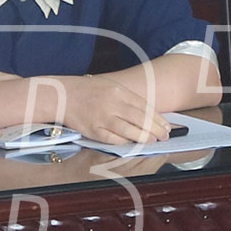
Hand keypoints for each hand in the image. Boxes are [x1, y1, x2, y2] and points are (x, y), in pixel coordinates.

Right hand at [48, 74, 172, 144]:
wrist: (63, 95)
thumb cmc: (89, 91)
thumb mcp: (111, 87)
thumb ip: (129, 99)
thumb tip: (148, 113)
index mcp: (119, 92)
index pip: (145, 107)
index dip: (158, 119)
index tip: (167, 126)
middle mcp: (113, 104)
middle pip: (141, 120)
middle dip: (156, 130)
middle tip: (165, 136)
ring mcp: (103, 118)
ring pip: (130, 131)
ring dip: (144, 138)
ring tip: (153, 141)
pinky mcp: (94, 130)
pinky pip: (114, 139)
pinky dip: (126, 143)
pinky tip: (134, 144)